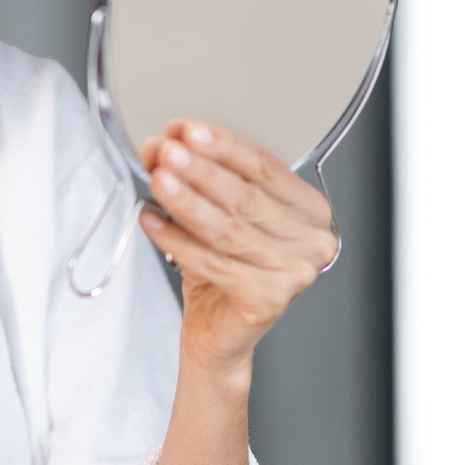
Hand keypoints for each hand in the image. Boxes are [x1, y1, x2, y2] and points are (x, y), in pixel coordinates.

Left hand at [138, 121, 339, 376]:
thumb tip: (163, 145)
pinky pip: (213, 262)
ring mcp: (295, 272)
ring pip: (229, 228)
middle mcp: (312, 240)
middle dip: (200, 170)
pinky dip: (177, 239)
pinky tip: (152, 220)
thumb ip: (200, 179)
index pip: (265, 167)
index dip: (222, 146)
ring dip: (188, 200)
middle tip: (167, 150)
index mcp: (310, 210)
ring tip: (158, 179)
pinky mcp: (268, 299)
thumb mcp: (218, 214)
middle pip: (247, 196)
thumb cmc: (223, 271)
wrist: (219, 334)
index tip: (187, 130)